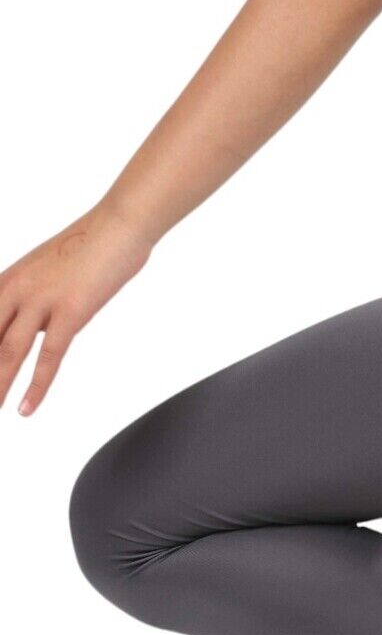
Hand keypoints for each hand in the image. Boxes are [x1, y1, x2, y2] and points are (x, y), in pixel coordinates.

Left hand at [0, 205, 152, 415]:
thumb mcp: (49, 272)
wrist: (118, 226)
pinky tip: (26, 408)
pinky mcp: (69, 312)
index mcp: (8, 279)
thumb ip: (35, 300)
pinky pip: (48, 357)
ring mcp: (41, 300)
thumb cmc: (91, 246)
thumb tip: (35, 327)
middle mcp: (16, 289)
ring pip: (9, 352)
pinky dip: (36, 387)